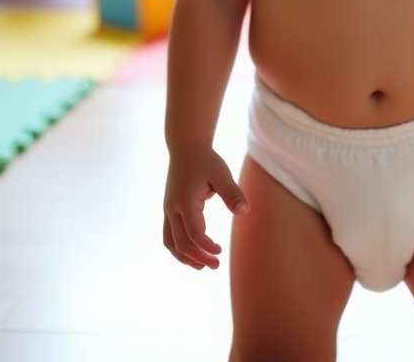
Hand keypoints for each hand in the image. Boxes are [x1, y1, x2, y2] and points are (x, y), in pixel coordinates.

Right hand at [163, 144, 248, 270]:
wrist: (186, 147)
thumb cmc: (206, 160)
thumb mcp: (222, 174)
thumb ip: (232, 193)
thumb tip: (245, 212)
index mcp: (185, 202)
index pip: (194, 234)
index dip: (206, 247)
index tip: (220, 251)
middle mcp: (173, 209)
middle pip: (181, 244)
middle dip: (198, 258)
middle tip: (216, 265)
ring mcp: (168, 210)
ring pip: (170, 243)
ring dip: (185, 258)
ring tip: (202, 266)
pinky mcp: (168, 210)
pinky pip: (169, 236)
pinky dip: (179, 248)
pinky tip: (192, 253)